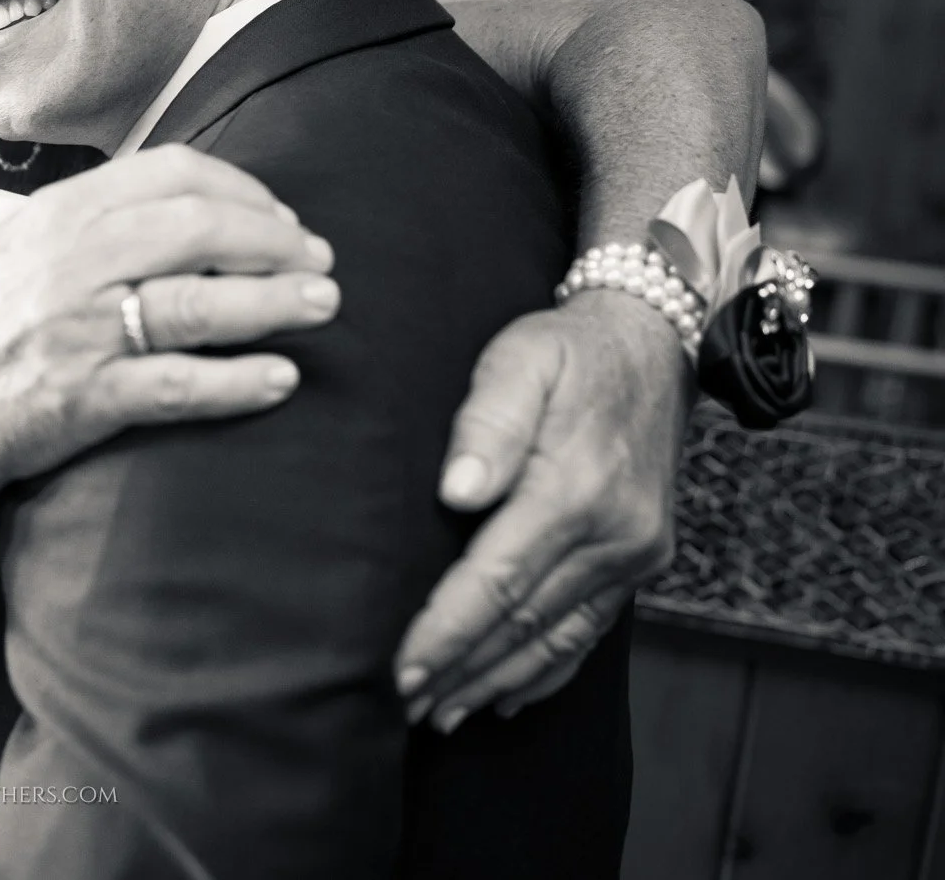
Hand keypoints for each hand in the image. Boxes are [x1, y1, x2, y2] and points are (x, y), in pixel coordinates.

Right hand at [0, 145, 338, 569]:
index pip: (172, 175)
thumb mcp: (28, 251)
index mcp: (60, 215)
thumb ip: (99, 222)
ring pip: (197, 304)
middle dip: (275, 243)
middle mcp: (68, 263)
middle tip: (320, 264)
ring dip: (274, 302)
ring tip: (324, 305)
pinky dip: (238, 382)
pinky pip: (178, 385)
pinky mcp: (84, 396)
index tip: (282, 219)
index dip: (244, 192)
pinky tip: (281, 380)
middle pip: (197, 229)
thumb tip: (201, 207)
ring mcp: (77, 330)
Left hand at [393, 292, 691, 731]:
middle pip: (523, 623)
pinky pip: (590, 629)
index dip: (446, 631)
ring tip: (444, 712)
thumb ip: (487, 423)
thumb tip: (458, 492)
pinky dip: (548, 669)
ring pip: (557, 638)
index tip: (401, 669)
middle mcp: (614, 535)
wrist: (653, 343)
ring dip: (497, 680)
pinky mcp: (641, 558)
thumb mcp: (519, 359)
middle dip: (460, 669)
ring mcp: (635, 552)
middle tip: (403, 706)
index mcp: (573, 490)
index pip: (496, 581)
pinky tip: (508, 693)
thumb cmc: (569, 350)